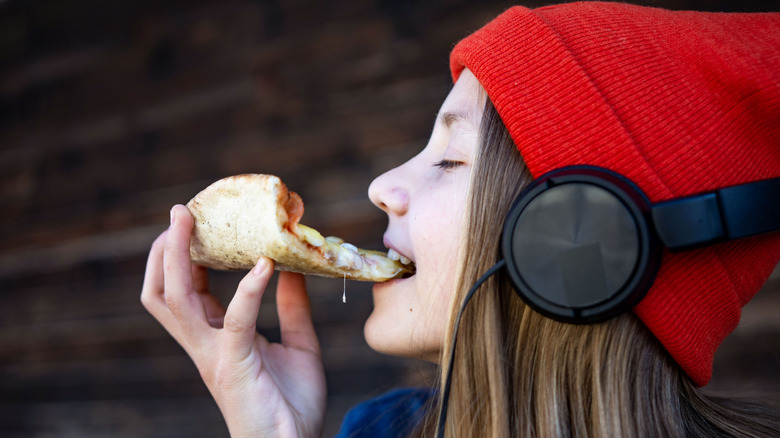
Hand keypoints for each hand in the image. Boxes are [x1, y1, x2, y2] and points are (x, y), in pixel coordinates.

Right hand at [141, 205, 325, 437]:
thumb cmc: (292, 404)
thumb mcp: (298, 344)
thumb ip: (292, 307)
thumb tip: (292, 268)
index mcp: (216, 338)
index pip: (186, 289)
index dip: (186, 254)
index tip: (201, 221)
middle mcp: (204, 344)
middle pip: (162, 290)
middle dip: (164, 250)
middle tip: (181, 211)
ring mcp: (213, 355)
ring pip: (175, 299)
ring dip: (178, 256)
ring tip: (189, 220)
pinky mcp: (233, 366)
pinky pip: (234, 320)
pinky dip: (247, 289)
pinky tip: (264, 265)